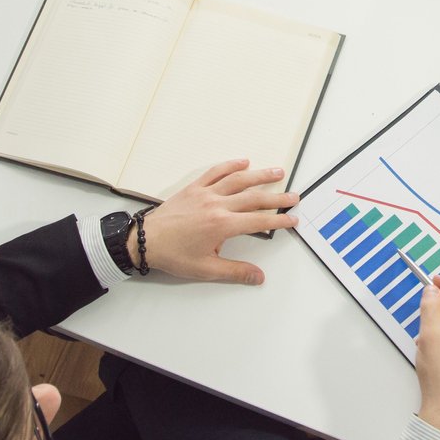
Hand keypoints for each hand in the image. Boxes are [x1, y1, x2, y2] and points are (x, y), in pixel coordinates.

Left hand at [136, 158, 298, 283]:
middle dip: (277, 197)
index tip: (292, 220)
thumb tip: (258, 276)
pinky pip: (216, 172)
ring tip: (277, 171)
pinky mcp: (194, 188)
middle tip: (294, 196)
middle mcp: (216, 205)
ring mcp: (205, 194)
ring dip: (260, 175)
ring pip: (238, 180)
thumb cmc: (173, 254)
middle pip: (254, 197)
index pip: (258, 221)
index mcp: (222, 225)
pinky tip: (243, 162)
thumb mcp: (206, 269)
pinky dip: (230, 165)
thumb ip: (236, 272)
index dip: (278, 220)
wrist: (145, 241)